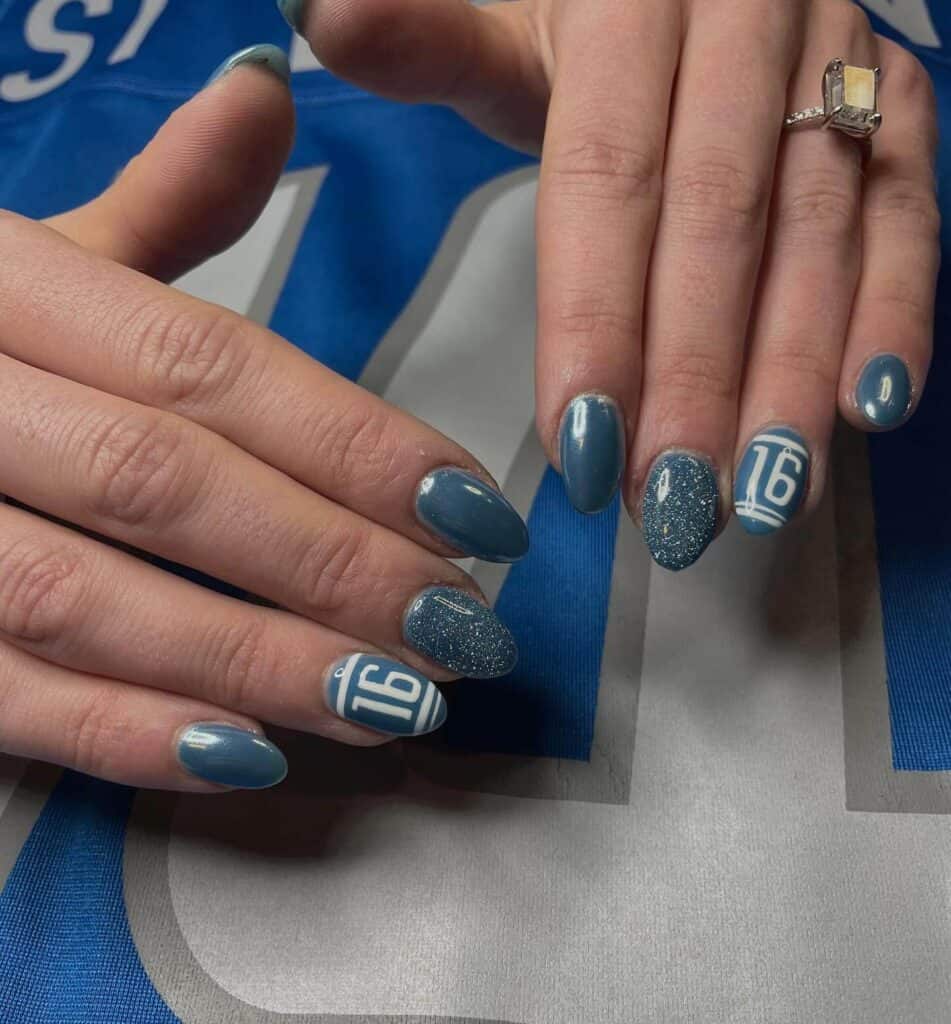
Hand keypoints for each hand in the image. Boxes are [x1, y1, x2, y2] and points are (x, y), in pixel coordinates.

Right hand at [0, 48, 526, 791]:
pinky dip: (127, 736)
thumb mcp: (41, 256)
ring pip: (90, 601)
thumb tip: (266, 87)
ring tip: (395, 703)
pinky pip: (5, 698)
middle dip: (331, 567)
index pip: (212, 368)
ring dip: (257, 663)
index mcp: (8, 288)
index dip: (358, 447)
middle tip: (461, 630)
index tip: (479, 514)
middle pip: (167, 486)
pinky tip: (250, 758)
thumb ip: (161, 198)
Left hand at [283, 0, 939, 566]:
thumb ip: (430, 38)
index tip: (579, 447)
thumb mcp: (498, 22)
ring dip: (793, 374)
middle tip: (673, 504)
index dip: (595, 319)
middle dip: (697, 377)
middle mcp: (747, 17)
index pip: (607, 178)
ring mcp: (834, 60)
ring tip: (764, 493)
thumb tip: (321, 15)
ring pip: (818, 231)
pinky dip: (897, 309)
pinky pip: (909, 209)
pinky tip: (869, 408)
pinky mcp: (894, 102)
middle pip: (718, 222)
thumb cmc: (577, 14)